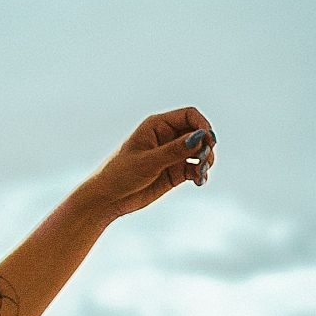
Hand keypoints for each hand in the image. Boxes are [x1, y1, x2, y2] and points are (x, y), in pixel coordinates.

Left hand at [78, 106, 217, 222]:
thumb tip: (200, 136)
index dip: (203, 125)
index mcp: (156, 126)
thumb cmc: (119, 174)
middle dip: (206, 145)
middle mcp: (166, 137)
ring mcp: (171, 155)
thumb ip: (174, 150)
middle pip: (199, 133)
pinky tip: (199, 181)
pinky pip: (195, 168)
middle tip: (204, 160)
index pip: (189, 115)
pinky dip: (201, 173)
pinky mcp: (174, 172)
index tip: (208, 141)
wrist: (107, 199)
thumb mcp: (147, 162)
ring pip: (200, 151)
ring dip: (206, 160)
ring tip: (201, 172)